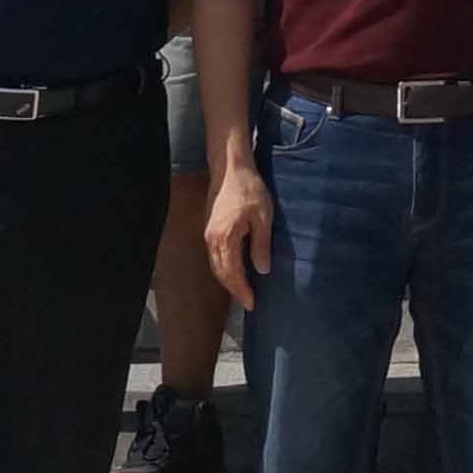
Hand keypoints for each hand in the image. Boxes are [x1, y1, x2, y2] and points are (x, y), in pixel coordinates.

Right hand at [202, 161, 272, 304]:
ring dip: (228, 280)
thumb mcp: (263, 217)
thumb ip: (261, 245)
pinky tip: (235, 270)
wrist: (231, 169)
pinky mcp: (210, 229)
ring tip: (243, 291)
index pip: (232, 273)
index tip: (252, 303)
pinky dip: (224, 268)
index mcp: (225, 239)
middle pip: (220, 273)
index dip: (241, 290)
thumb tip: (262, 270)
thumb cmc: (250, 189)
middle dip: (234, 290)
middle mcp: (212, 240)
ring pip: (216, 266)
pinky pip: (215, 256)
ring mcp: (208, 235)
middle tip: (249, 302)